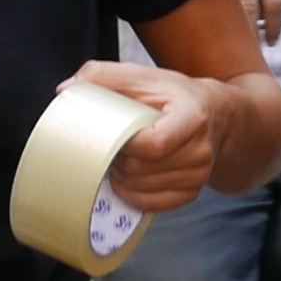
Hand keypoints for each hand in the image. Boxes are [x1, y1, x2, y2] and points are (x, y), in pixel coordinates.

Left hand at [70, 58, 223, 214]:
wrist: (214, 114)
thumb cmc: (173, 95)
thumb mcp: (143, 76)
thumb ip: (103, 76)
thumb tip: (66, 90)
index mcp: (192, 117)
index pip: (154, 145)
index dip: (126, 145)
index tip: (112, 135)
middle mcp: (201, 150)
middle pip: (143, 170)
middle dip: (118, 160)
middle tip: (111, 146)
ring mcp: (200, 175)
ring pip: (143, 189)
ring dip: (122, 178)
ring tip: (120, 158)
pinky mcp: (193, 193)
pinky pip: (152, 204)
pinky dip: (133, 194)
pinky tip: (128, 177)